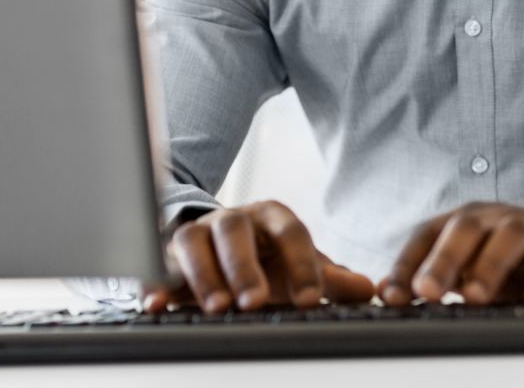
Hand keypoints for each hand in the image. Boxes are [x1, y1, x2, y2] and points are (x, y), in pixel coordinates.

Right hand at [144, 200, 374, 313]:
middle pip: (235, 231)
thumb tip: (368, 289)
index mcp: (270, 217)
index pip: (290, 231)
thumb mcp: (296, 264)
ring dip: (203, 273)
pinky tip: (156, 304)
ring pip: (193, 241)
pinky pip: (157, 263)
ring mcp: (197, 233)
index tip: (311, 300)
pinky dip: (154, 281)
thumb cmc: (265, 258)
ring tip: (216, 307)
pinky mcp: (167, 253)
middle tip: (254, 301)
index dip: (302, 263)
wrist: (219, 241)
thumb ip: (328, 277)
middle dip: (244, 267)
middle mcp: (232, 220)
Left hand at [379, 202, 523, 305]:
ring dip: (490, 265)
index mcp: (466, 221)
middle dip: (443, 259)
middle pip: (465, 228)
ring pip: (510, 237)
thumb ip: (433, 277)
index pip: (428, 234)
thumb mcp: (472, 267)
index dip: (407, 263)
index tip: (391, 296)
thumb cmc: (515, 261)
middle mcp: (496, 219)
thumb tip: (385, 290)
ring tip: (473, 297)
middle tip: (426, 292)